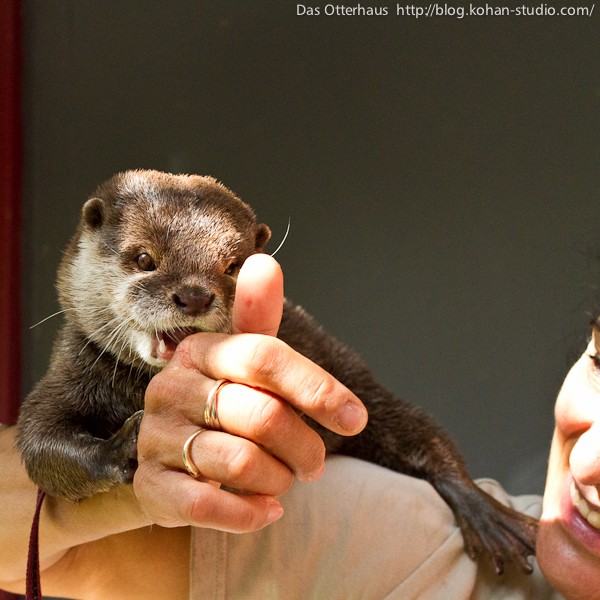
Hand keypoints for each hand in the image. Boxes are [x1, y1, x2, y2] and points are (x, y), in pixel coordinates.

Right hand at [133, 254, 367, 531]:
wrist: (172, 454)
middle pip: (262, 416)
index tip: (355, 419)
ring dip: (281, 479)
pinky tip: (268, 510)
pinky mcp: (152, 485)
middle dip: (305, 446)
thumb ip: (257, 317)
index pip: (265, 357)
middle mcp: (170, 388)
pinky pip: (207, 506)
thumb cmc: (221, 399)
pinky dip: (250, 513)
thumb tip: (265, 261)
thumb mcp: (241, 360)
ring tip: (287, 479)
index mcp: (199, 351)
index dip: (318, 388)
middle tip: (316, 462)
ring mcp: (156, 437)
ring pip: (242, 462)